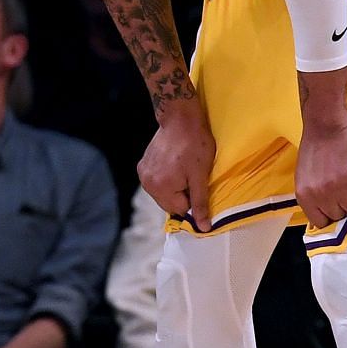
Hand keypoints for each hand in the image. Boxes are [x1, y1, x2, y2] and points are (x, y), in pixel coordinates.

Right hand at [138, 101, 215, 231]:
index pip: (180, 210)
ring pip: (163, 194)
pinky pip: (156, 183)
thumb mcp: (201, 175)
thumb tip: (204, 228)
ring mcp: (143, 174)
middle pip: (169, 204)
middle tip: (190, 174)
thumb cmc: (195, 145)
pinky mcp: (142, 166)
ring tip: (182, 168)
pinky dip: (165, 179)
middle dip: (182, 194)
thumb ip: (201, 203)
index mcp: (161, 188)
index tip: (197, 181)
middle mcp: (147, 184)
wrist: (180, 119)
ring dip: (173, 187)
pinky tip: (173, 165)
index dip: (193, 197)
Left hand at [295, 122, 346, 228]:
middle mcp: (320, 194)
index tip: (335, 209)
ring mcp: (338, 187)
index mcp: (304, 196)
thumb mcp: (305, 178)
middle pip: (339, 216)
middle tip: (343, 189)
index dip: (330, 217)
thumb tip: (323, 219)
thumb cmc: (314, 151)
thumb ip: (312, 198)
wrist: (325, 126)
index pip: (321, 223)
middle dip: (342, 205)